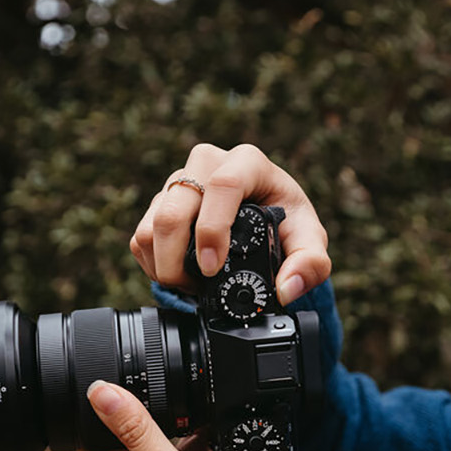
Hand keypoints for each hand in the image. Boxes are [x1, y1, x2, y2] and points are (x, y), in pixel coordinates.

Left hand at [77, 380, 269, 450]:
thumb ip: (137, 430)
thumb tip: (99, 392)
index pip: (90, 436)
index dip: (89, 409)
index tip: (98, 379)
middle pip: (133, 433)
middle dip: (143, 406)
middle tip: (156, 379)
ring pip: (171, 442)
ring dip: (183, 424)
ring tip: (200, 404)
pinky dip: (213, 443)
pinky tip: (228, 434)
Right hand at [131, 143, 330, 306]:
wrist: (266, 216)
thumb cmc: (287, 222)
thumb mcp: (310, 241)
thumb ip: (311, 264)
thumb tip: (286, 288)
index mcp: (247, 162)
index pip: (223, 185)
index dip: (212, 229)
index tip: (212, 268)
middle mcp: (207, 164)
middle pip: (173, 209)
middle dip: (177, 260)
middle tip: (196, 288)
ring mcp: (179, 182)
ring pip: (150, 224)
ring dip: (163, 266)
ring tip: (190, 285)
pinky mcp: (159, 202)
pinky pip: (140, 236)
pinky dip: (152, 265)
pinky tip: (178, 276)